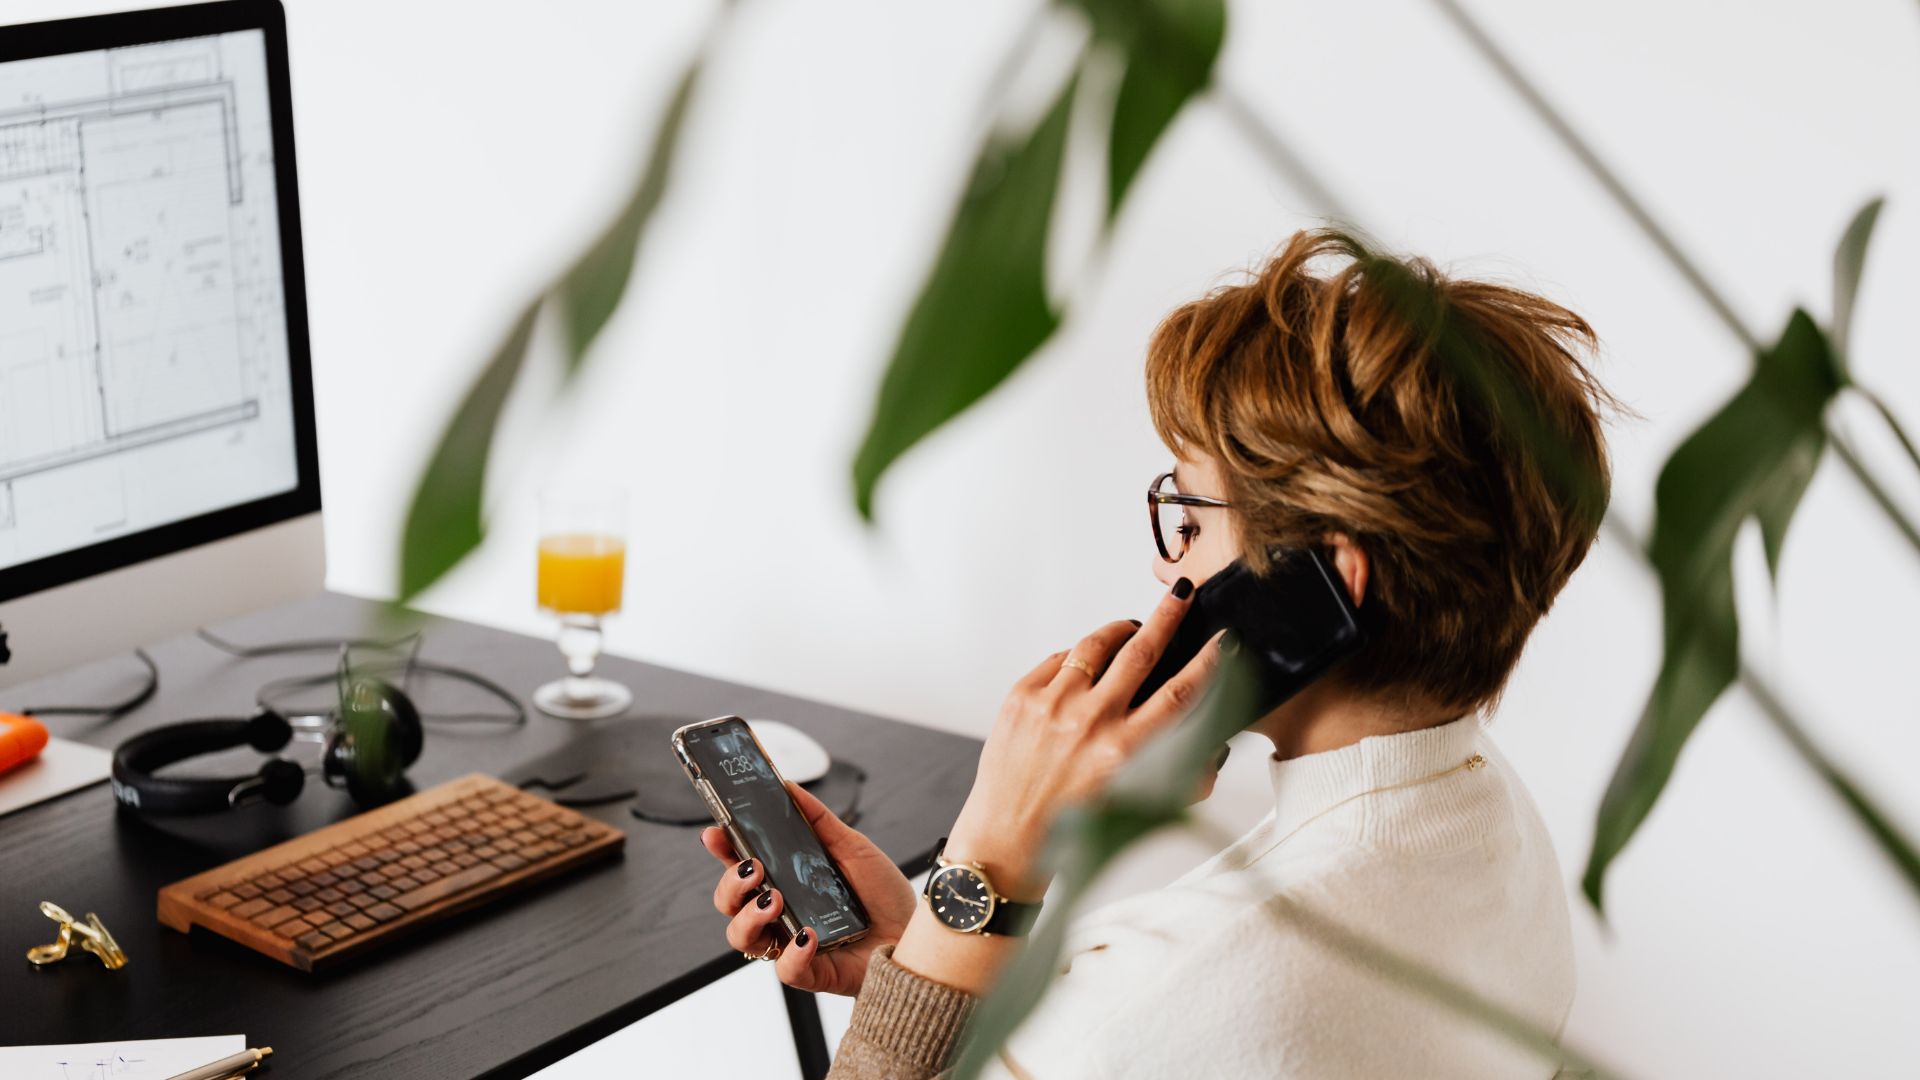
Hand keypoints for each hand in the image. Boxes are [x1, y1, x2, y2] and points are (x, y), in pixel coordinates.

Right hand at [702, 782, 916, 995]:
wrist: (916, 932)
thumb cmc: (883, 894)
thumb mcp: (852, 847)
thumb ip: (818, 820)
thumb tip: (788, 787)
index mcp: (785, 881)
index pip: (741, 865)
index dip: (722, 850)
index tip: (715, 832)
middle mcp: (781, 913)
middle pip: (729, 903)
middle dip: (730, 884)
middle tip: (754, 869)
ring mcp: (790, 943)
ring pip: (743, 938)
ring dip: (749, 916)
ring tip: (775, 898)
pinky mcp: (810, 972)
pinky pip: (784, 970)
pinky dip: (792, 953)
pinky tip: (809, 935)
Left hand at [945, 579, 1223, 896]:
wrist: (1006, 838)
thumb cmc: (1071, 827)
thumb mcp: (1136, 806)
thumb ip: (1178, 776)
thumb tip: (1210, 746)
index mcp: (1124, 752)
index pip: (1179, 693)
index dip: (1207, 662)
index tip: (1222, 641)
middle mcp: (1090, 723)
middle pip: (1141, 651)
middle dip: (1167, 617)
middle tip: (1180, 595)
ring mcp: (1052, 705)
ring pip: (1096, 645)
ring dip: (1120, 631)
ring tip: (1132, 628)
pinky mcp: (1021, 697)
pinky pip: (1059, 659)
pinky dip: (1077, 658)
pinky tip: (1085, 666)